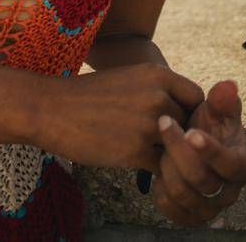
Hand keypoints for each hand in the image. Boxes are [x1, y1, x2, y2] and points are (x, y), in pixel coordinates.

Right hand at [36, 64, 203, 173]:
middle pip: (189, 124)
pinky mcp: (137, 152)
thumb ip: (156, 90)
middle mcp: (158, 97)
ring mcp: (149, 125)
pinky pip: (162, 168)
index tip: (176, 121)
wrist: (50, 109)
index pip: (196, 97)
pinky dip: (154, 171)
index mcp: (157, 74)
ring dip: (168, 155)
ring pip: (178, 148)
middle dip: (178, 135)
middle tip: (161, 142)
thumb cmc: (87, 95)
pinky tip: (138, 166)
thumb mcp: (127, 78)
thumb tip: (181, 110)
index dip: (189, 111)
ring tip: (151, 156)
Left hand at [151, 78, 245, 226]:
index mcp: (242, 165)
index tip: (191, 132)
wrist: (190, 146)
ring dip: (166, 167)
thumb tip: (229, 85)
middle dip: (178, 151)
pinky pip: (171, 209)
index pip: (231, 164)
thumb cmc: (206, 125)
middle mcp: (230, 192)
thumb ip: (222, 99)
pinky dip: (160, 189)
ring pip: (183, 194)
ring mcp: (211, 207)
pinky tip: (157, 169)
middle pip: (202, 180)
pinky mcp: (190, 216)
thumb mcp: (215, 110)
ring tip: (160, 147)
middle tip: (163, 124)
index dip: (211, 150)